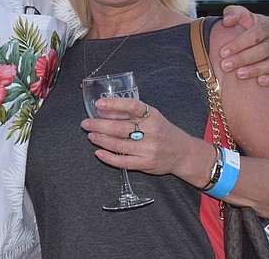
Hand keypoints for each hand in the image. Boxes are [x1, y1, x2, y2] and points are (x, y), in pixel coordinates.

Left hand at [81, 98, 199, 178]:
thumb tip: (104, 110)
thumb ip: (132, 113)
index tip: (99, 104)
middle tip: (86, 123)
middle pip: (119, 127)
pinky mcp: (145, 163)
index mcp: (152, 116)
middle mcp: (150, 132)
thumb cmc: (164, 132)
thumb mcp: (153, 117)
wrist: (182, 153)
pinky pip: (122, 162)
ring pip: (118, 144)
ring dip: (101, 140)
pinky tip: (99, 152)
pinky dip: (108, 157)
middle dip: (98, 125)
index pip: (132, 106)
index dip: (114, 104)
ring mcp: (147, 149)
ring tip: (91, 135)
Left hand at [219, 6, 268, 85]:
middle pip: (263, 50)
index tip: (222, 52)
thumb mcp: (241, 16)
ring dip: (255, 70)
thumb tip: (227, 21)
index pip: (255, 34)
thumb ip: (233, 13)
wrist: (258, 40)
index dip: (238, 44)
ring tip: (239, 74)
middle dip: (242, 59)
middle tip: (225, 66)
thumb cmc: (247, 27)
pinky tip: (259, 82)